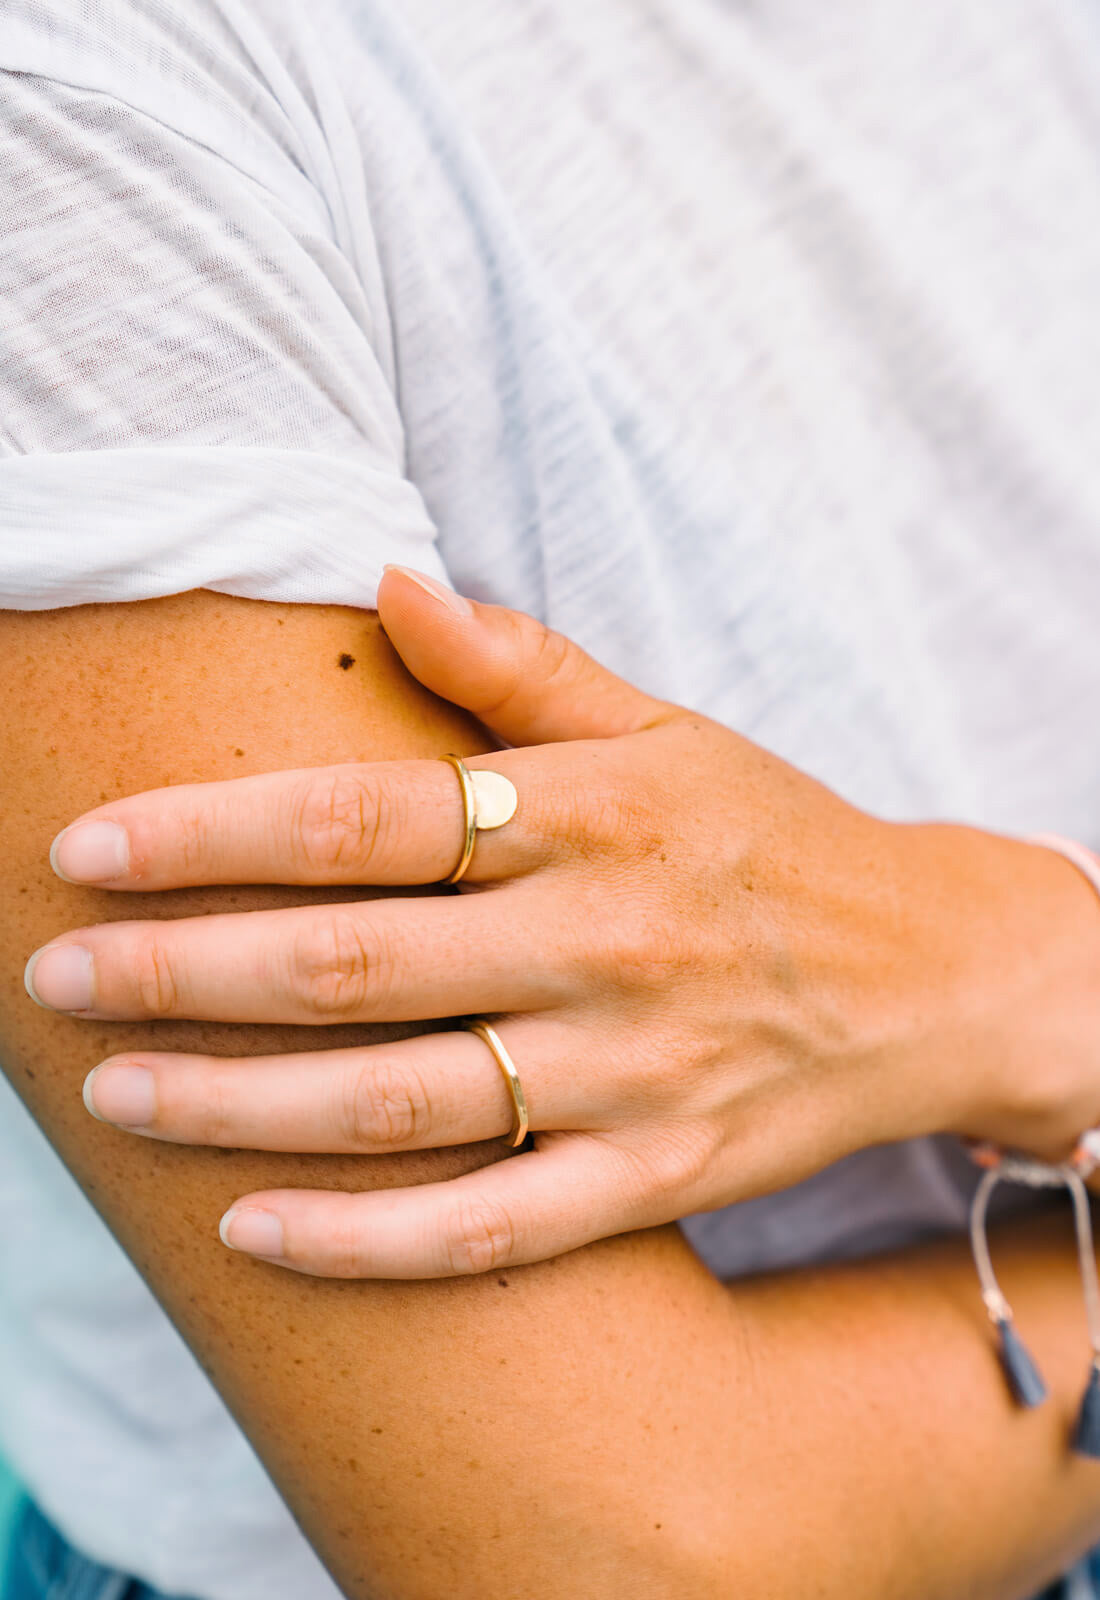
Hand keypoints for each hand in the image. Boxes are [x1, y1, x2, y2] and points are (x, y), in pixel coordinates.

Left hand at [26, 567, 1099, 1277]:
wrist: (931, 973)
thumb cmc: (771, 841)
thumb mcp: (668, 730)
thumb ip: (523, 668)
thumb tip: (385, 583)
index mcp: (591, 817)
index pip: (367, 820)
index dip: (214, 834)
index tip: (91, 848)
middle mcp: (602, 943)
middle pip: (350, 966)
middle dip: (179, 971)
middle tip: (57, 974)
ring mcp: (629, 1072)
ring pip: (396, 1102)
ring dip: (235, 1105)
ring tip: (114, 1094)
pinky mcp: (655, 1176)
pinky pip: (491, 1227)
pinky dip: (366, 1240)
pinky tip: (251, 1230)